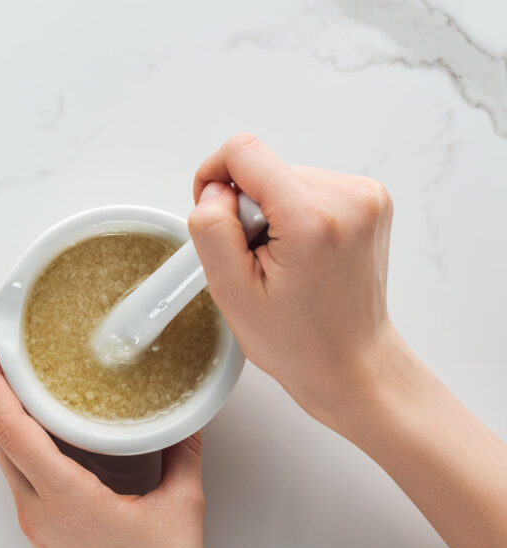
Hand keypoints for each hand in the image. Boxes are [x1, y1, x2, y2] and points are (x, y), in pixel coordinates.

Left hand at [0, 334, 204, 547]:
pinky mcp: (45, 533)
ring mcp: (37, 523)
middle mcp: (39, 510)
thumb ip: (184, 454)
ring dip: (5, 414)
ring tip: (17, 378)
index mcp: (65, 499)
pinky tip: (43, 427)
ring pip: (6, 456)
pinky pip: (22, 475)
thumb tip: (185, 419)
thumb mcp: (183, 510)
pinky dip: (22, 441)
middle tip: (0, 348)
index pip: (12, 428)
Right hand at [188, 134, 394, 424]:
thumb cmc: (297, 339)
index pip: (244, 152)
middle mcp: (349, 197)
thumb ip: (212, 229)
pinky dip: (295, 216)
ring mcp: (366, 195)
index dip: (214, 178)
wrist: (351, 361)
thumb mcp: (231, 291)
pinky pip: (309, 188)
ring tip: (285, 263)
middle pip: (265, 169)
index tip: (217, 217)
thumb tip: (214, 189)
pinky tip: (303, 255)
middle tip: (260, 262)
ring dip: (273, 216)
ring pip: (285, 179)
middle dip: (250, 211)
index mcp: (312, 219)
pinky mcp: (370, 198)